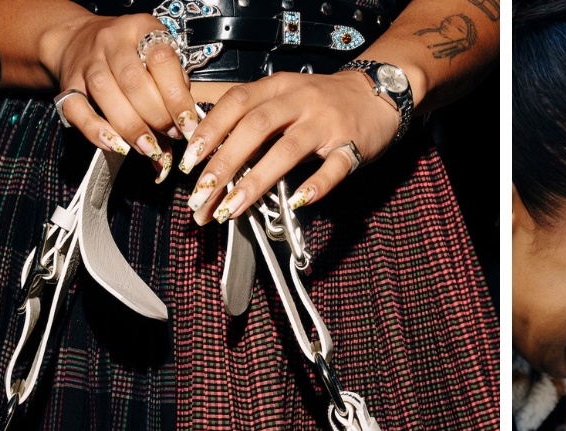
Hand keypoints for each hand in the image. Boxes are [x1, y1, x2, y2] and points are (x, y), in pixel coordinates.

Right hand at [47, 15, 199, 179]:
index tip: (189, 123)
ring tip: (150, 148)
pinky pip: (77, 109)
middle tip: (172, 135)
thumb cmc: (132, 53)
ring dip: (131, 127)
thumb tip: (188, 128)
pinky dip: (97, 131)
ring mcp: (87, 61)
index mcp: (141, 29)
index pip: (161, 60)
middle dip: (157, 116)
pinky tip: (117, 145)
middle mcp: (111, 41)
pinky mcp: (68, 83)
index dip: (177, 97)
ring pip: (105, 93)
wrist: (78, 38)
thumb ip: (175, 85)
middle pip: (133, 80)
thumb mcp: (157, 56)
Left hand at [182, 69, 404, 224]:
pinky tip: (296, 203)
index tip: (188, 161)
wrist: (377, 93)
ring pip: (287, 150)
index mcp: (277, 87)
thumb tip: (204, 133)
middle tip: (201, 195)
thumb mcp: (282, 93)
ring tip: (233, 208)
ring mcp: (327, 123)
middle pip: (255, 128)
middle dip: (223, 164)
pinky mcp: (352, 145)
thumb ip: (248, 110)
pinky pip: (334, 168)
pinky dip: (316, 186)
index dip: (209, 131)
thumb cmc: (323, 99)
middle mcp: (299, 101)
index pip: (235, 104)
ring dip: (256, 181)